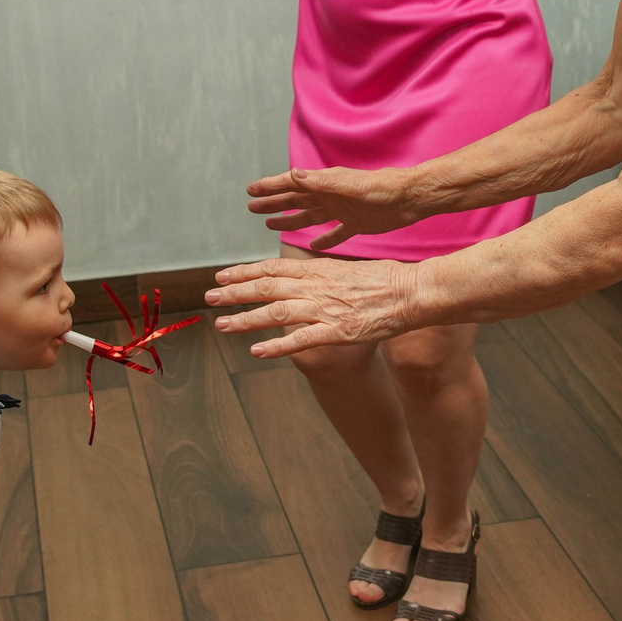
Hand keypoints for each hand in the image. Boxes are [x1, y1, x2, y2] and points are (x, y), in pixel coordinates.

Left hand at [206, 256, 420, 357]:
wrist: (412, 292)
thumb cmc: (387, 279)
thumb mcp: (348, 269)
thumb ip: (323, 275)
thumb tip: (305, 274)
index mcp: (318, 269)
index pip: (273, 268)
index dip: (244, 272)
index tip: (223, 276)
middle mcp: (316, 287)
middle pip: (267, 287)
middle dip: (235, 293)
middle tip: (209, 297)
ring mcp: (325, 309)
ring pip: (276, 312)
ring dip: (246, 319)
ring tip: (222, 324)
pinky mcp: (337, 331)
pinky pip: (301, 340)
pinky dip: (277, 346)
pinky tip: (257, 352)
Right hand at [244, 164, 424, 250]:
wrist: (410, 199)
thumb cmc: (383, 189)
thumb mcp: (350, 186)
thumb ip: (322, 182)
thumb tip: (294, 174)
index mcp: (326, 184)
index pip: (292, 185)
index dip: (270, 187)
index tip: (250, 191)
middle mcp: (331, 196)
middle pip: (295, 200)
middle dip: (273, 203)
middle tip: (252, 207)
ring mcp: (342, 211)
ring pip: (310, 217)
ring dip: (290, 220)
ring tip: (270, 225)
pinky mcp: (356, 225)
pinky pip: (335, 234)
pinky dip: (323, 240)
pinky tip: (313, 246)